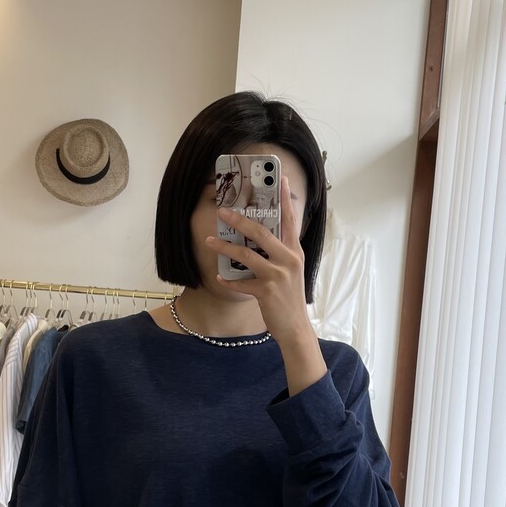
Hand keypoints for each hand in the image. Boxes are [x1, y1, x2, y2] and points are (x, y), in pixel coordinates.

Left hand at [205, 175, 313, 345]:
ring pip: (246, 255)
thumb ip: (280, 253)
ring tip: (209, 241)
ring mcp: (277, 276)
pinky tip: (219, 276)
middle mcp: (288, 260)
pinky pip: (240, 282)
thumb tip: (260, 239)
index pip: (290, 220)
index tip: (281, 179)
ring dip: (225, 247)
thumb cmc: (289, 298)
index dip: (285, 200)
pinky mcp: (266, 291)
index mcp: (295, 252)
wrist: (295, 327)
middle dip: (239, 220)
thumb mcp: (291, 271)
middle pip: (261, 233)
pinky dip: (228, 279)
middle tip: (223, 211)